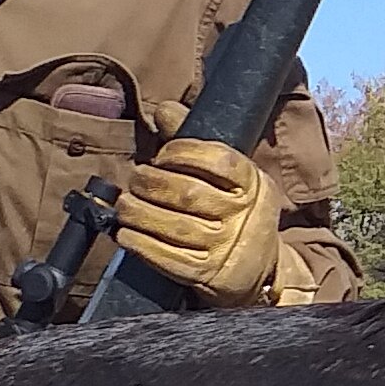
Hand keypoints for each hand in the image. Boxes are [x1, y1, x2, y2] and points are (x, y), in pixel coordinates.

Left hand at [114, 138, 281, 305]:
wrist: (259, 270)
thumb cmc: (233, 211)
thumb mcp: (228, 178)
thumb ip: (195, 144)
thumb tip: (164, 110)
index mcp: (254, 184)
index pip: (219, 160)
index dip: (182, 153)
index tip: (162, 156)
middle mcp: (244, 216)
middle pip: (189, 193)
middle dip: (152, 182)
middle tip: (135, 179)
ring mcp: (226, 248)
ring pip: (174, 226)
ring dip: (139, 212)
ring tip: (125, 204)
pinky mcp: (207, 275)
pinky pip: (167, 258)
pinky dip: (140, 243)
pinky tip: (125, 233)